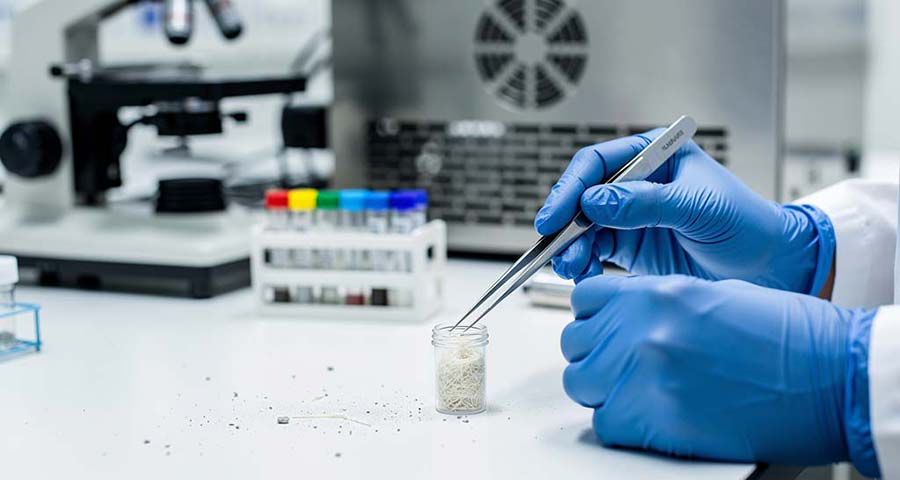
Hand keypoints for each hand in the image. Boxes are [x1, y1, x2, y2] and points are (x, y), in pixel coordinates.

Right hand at [534, 132, 833, 293]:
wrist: (771, 268)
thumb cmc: (747, 224)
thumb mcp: (698, 208)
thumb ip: (646, 202)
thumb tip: (595, 201)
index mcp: (654, 157)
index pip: (599, 163)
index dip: (573, 187)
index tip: (558, 213)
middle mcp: (637, 183)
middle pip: (583, 195)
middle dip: (564, 220)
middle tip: (551, 242)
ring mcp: (631, 217)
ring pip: (584, 226)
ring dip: (571, 245)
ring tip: (570, 265)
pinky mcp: (631, 248)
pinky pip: (595, 251)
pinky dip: (583, 262)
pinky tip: (582, 273)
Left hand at [561, 274, 878, 475]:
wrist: (829, 377)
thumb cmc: (788, 337)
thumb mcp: (712, 296)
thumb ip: (657, 305)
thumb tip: (623, 321)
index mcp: (655, 292)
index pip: (584, 298)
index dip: (593, 317)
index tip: (603, 329)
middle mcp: (640, 327)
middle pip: (574, 342)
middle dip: (594, 354)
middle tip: (621, 366)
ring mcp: (641, 372)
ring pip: (580, 382)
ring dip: (602, 389)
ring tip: (636, 394)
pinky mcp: (650, 418)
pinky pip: (603, 423)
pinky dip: (620, 425)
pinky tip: (649, 418)